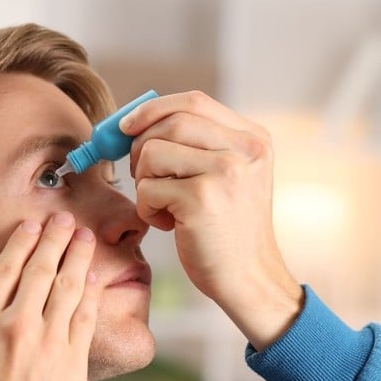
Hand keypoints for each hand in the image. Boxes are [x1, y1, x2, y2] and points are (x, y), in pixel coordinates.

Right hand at [0, 212, 101, 380]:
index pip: (4, 270)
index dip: (22, 242)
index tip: (34, 225)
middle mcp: (15, 324)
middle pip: (40, 269)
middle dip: (55, 239)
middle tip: (67, 220)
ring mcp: (48, 340)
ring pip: (68, 287)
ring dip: (78, 258)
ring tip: (86, 239)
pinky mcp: (73, 360)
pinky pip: (84, 317)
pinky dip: (90, 295)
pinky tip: (93, 280)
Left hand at [121, 91, 302, 349]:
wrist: (250, 280)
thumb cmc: (229, 232)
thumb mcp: (230, 178)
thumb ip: (200, 145)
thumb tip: (133, 123)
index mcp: (253, 140)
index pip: (194, 101)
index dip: (153, 110)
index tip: (127, 127)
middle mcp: (245, 150)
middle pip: (170, 123)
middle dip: (141, 148)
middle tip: (143, 177)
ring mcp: (225, 172)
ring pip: (152, 152)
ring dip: (145, 182)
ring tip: (165, 206)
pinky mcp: (201, 199)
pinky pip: (147, 188)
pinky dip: (147, 208)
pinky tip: (170, 225)